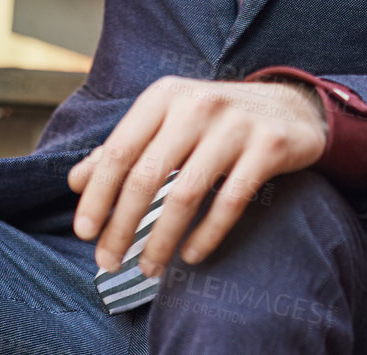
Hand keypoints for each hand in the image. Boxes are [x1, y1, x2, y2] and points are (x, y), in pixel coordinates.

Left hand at [66, 76, 327, 277]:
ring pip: (185, 195)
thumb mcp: (168, 122)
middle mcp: (197, 104)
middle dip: (122, 227)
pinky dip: (207, 235)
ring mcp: (236, 124)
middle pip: (146, 176)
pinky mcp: (269, 147)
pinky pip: (230, 202)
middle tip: (107, 263)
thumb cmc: (215, 120)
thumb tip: (75, 181)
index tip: (83, 234)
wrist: (292, 107)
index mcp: (164, 96)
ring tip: (147, 269)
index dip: (97, 195)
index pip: (119, 151)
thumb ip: (124, 148)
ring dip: (161, 240)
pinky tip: (191, 256)